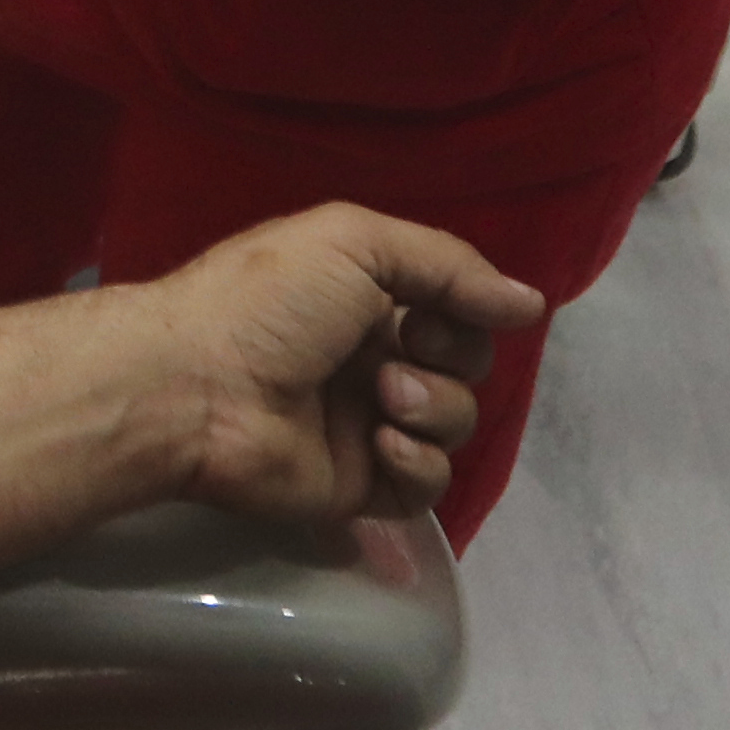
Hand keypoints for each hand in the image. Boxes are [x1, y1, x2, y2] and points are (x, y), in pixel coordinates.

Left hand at [128, 206, 546, 525]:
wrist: (197, 386)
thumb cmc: (268, 301)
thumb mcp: (355, 243)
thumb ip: (449, 266)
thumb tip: (532, 302)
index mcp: (363, 297)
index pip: (452, 308)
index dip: (463, 311)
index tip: (439, 310)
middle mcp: (369, 358)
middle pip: (464, 367)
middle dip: (450, 359)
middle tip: (401, 354)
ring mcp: (365, 424)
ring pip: (453, 424)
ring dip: (435, 408)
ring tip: (383, 398)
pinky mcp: (359, 486)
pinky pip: (426, 485)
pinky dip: (418, 463)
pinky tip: (382, 444)